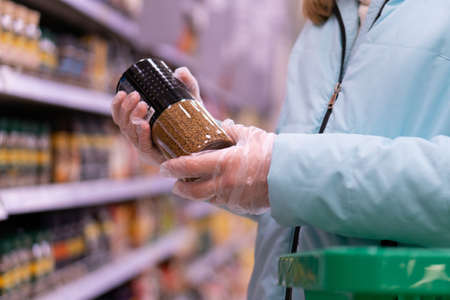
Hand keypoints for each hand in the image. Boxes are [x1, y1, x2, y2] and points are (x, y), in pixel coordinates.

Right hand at [111, 67, 200, 164]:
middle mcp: (141, 137)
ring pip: (131, 134)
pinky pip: (144, 147)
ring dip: (133, 118)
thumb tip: (179, 71)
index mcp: (141, 123)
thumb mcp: (190, 99)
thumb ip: (187, 83)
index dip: (116, 106)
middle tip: (137, 96)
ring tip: (143, 105)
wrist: (208, 142)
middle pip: (123, 124)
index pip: (120, 117)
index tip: (123, 93)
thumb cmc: (193, 120)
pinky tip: (144, 125)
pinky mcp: (156, 156)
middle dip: (126, 109)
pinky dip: (142, 135)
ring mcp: (148, 147)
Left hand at [160, 120, 274, 214]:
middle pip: (192, 191)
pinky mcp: (241, 207)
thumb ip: (232, 132)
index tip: (164, 167)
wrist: (293, 176)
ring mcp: (232, 198)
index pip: (188, 167)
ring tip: (192, 188)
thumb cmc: (272, 152)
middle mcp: (224, 184)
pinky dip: (215, 197)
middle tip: (174, 184)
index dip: (173, 167)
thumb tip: (222, 126)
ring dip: (197, 194)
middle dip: (180, 188)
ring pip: (206, 199)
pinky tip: (217, 191)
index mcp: (223, 163)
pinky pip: (222, 203)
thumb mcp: (250, 135)